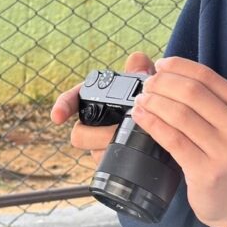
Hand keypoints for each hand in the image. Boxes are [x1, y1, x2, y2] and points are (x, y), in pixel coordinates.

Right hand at [50, 52, 155, 166]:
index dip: (63, 107)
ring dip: (110, 147)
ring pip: (94, 152)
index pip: (73, 101)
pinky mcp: (112, 162)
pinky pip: (109, 165)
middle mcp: (94, 124)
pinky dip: (121, 161)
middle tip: (120, 129)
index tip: (58, 117)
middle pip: (80, 134)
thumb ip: (142, 70)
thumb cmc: (152, 100)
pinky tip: (136, 156)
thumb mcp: (150, 84)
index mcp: (96, 100)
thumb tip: (138, 61)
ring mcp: (101, 145)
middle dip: (97, 134)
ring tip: (132, 141)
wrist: (168, 127)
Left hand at [129, 46, 226, 226]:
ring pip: (180, 115)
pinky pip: (172, 140)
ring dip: (154, 102)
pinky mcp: (205, 172)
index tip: (161, 65)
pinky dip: (152, 123)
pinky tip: (140, 115)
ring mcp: (225, 153)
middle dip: (162, 83)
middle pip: (192, 94)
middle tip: (148, 83)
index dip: (179, 68)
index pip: (208, 78)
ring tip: (142, 98)